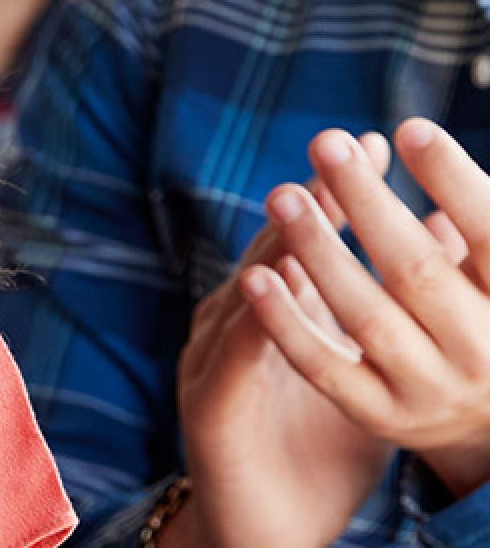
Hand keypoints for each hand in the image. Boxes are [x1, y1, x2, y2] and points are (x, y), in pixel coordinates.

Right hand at [174, 131, 396, 546]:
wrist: (265, 534)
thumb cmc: (318, 458)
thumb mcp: (366, 376)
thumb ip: (393, 315)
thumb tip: (446, 244)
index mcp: (279, 321)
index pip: (317, 242)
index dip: (348, 195)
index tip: (385, 146)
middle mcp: (238, 330)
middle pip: (278, 253)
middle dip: (313, 200)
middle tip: (341, 152)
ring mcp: (214, 363)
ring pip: (246, 292)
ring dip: (270, 247)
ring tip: (294, 202)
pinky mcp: (208, 405)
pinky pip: (229, 355)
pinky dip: (247, 319)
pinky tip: (260, 290)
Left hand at [237, 119, 489, 499]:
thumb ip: (475, 221)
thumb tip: (422, 136)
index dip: (454, 181)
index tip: (410, 128)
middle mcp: (482, 349)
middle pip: (415, 270)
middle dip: (367, 203)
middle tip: (326, 142)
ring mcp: (431, 388)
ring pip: (365, 315)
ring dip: (319, 251)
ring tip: (282, 196)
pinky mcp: (383, 415)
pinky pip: (325, 368)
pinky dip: (286, 322)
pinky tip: (254, 275)